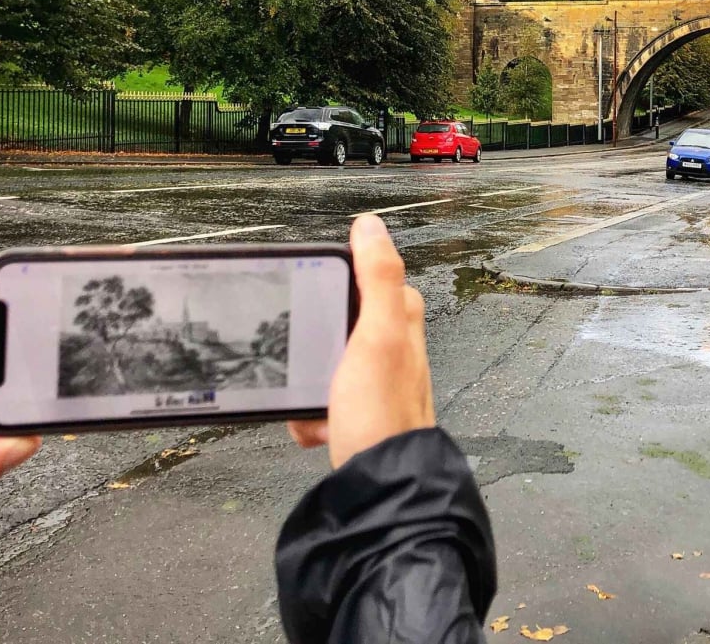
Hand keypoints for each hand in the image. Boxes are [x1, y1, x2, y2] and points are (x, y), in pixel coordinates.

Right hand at [289, 215, 434, 467]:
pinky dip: (310, 416)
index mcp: (403, 322)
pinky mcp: (359, 415)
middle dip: (314, 340)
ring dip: (308, 382)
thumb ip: (378, 275)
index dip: (340, 281)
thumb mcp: (378, 333)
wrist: (380, 484)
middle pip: (340, 324)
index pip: (373, 279)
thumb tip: (371, 225)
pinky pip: (320, 404)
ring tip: (312, 398)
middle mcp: (395, 350)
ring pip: (325, 366)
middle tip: (306, 354)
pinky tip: (314, 426)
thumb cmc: (382, 413)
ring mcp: (377, 384)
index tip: (312, 288)